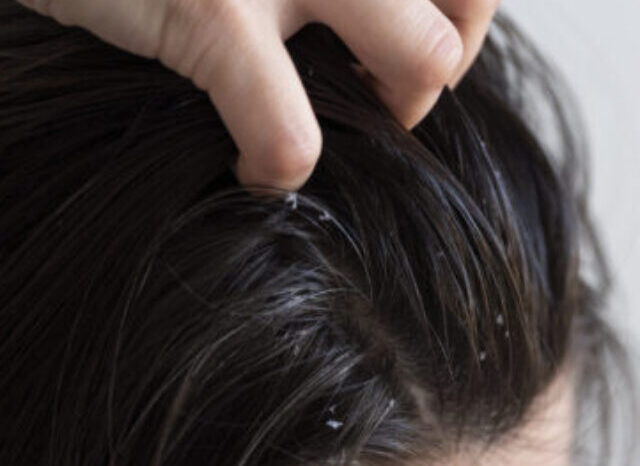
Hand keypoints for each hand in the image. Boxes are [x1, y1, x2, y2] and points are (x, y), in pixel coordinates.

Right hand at [18, 0, 500, 189]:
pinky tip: (252, 171)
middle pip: (467, 17)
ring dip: (385, 123)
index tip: (409, 50)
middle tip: (377, 99)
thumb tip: (397, 37)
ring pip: (424, 62)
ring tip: (326, 127)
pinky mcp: (210, 11)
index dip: (461, 23)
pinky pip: (292, 135)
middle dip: (433, 79)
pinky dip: (278, 171)